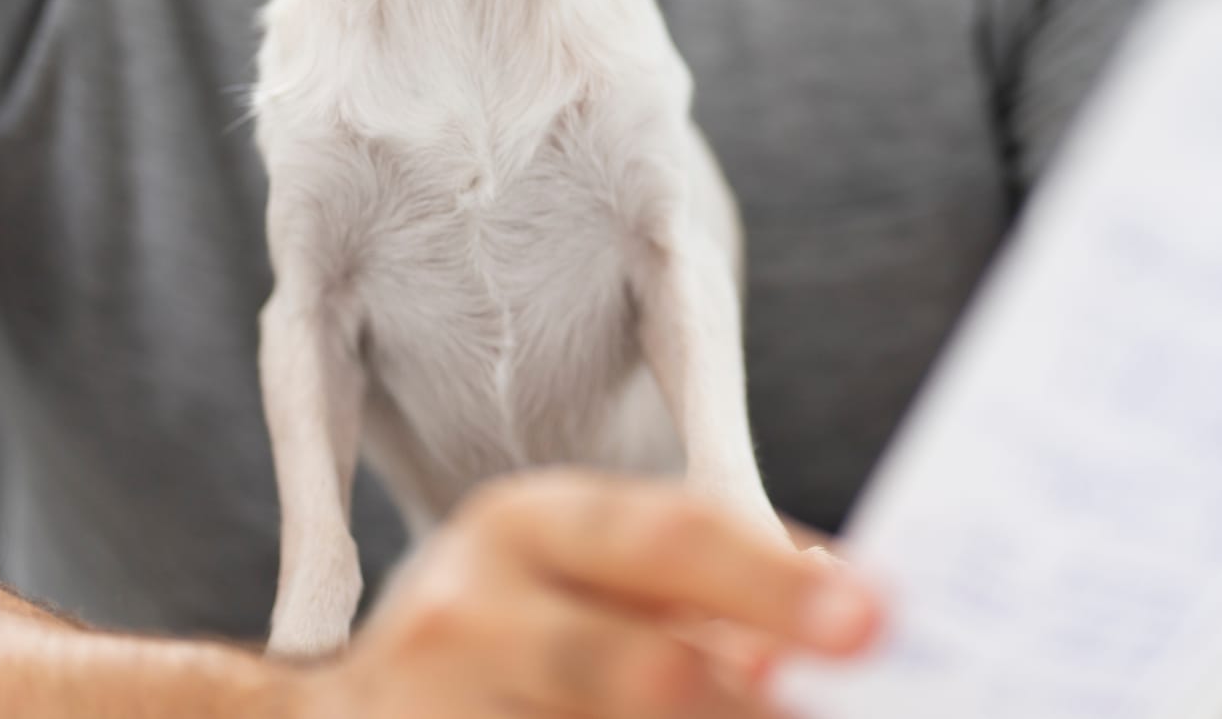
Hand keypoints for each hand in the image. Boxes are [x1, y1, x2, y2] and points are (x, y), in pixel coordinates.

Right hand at [295, 469, 881, 718]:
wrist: (347, 717)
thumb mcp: (591, 574)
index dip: (774, 582)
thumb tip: (847, 598)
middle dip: (737, 699)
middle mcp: (469, 608)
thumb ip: (710, 580)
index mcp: (529, 522)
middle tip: (832, 706)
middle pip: (629, 664)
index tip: (875, 620)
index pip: (667, 536)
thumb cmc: (513, 637)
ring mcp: (431, 708)